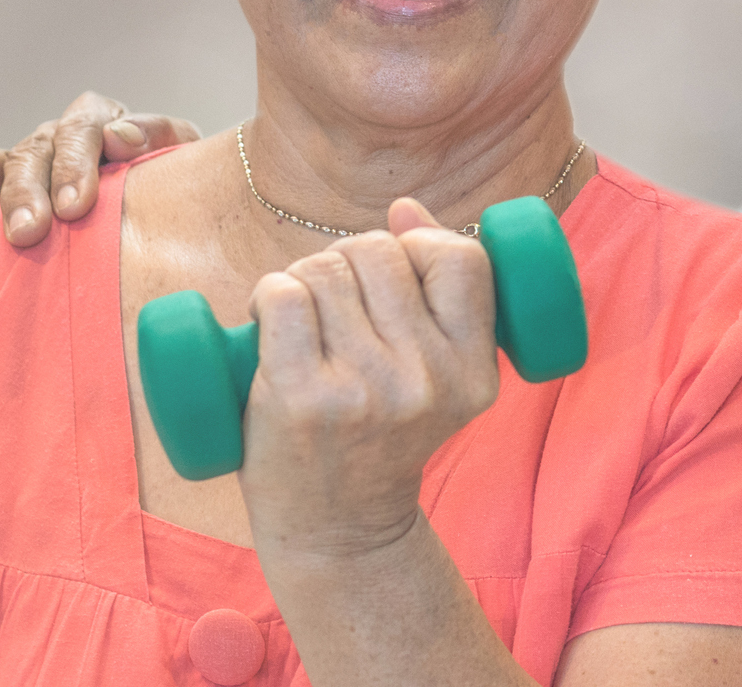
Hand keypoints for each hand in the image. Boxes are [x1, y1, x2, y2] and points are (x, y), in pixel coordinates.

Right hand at [0, 92, 200, 252]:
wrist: (153, 214)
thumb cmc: (167, 189)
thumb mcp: (178, 160)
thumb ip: (159, 139)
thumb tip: (122, 136)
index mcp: (99, 122)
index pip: (83, 126)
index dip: (76, 161)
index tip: (77, 206)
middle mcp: (51, 139)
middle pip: (30, 153)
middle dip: (25, 193)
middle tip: (28, 233)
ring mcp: (15, 164)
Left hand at [239, 198, 501, 563]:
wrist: (338, 533)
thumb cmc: (381, 439)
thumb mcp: (437, 378)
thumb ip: (434, 293)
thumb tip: (404, 209)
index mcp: (474, 372)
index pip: (461, 258)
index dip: (420, 244)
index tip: (394, 268)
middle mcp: (427, 381)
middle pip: (380, 253)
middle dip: (347, 257)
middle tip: (331, 297)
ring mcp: (364, 391)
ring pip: (326, 268)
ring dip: (302, 276)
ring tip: (299, 315)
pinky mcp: (301, 398)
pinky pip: (283, 294)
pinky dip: (268, 293)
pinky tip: (268, 318)